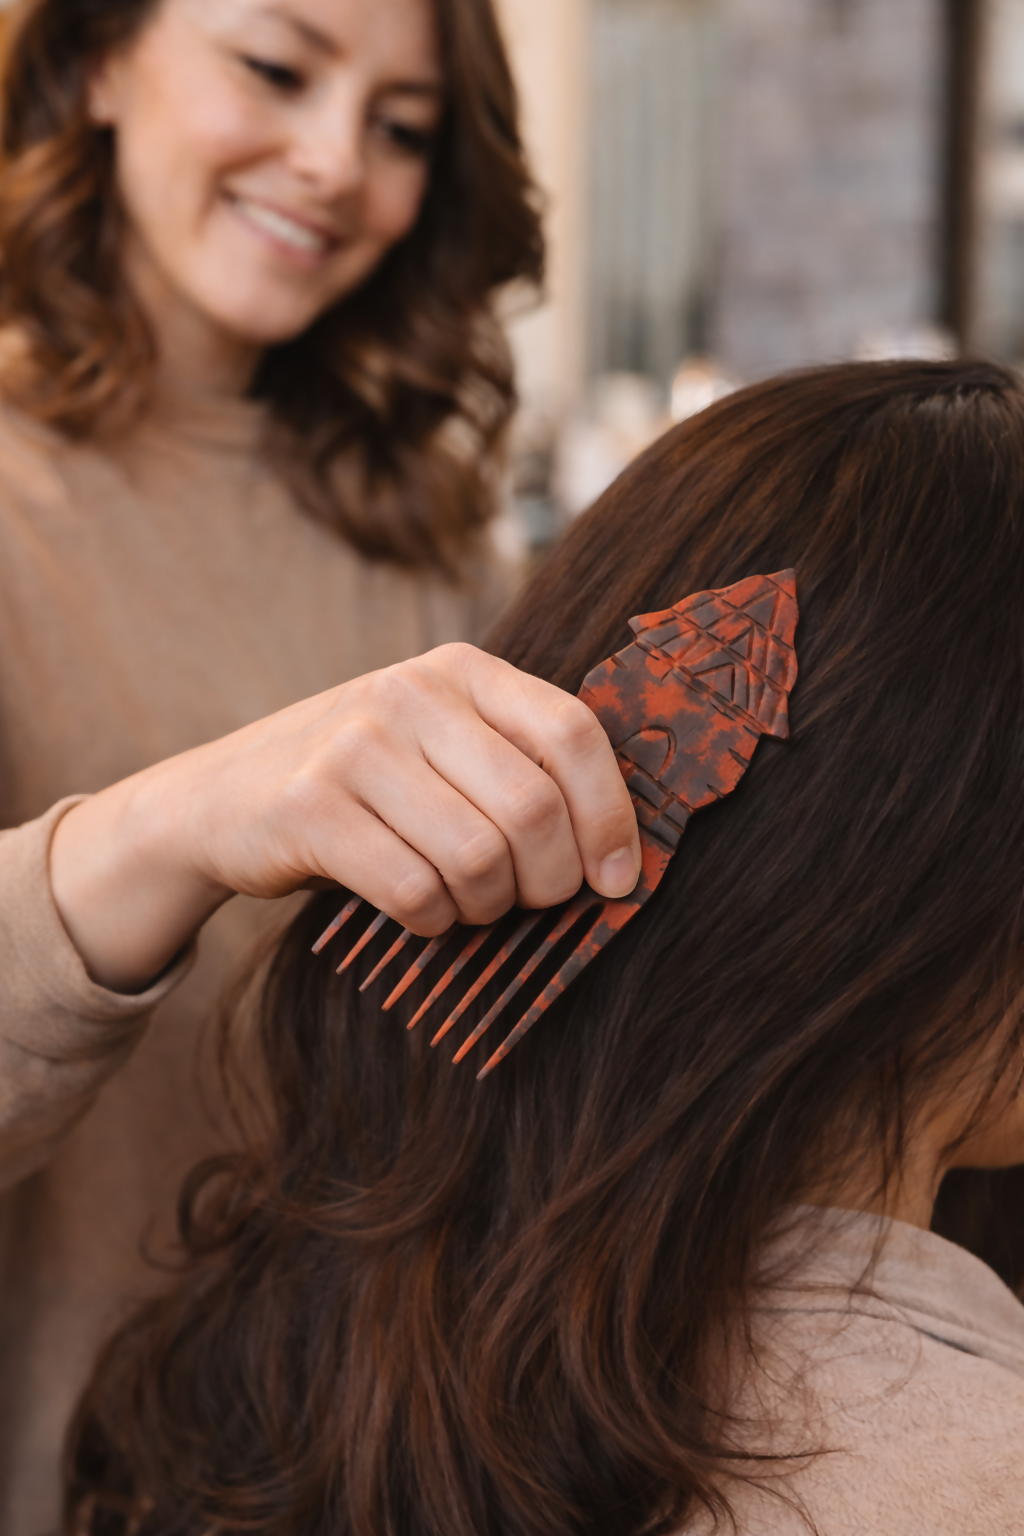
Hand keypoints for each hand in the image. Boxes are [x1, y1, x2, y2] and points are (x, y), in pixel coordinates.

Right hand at [50, 645, 640, 991]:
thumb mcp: (440, 744)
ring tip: (468, 902)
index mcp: (461, 670)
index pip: (573, 733)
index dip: (610, 815)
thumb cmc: (364, 783)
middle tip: (530, 900)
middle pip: (532, 808)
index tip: (617, 877)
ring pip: (478, 859)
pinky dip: (432, 920)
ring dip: (487, 906)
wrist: (222, 797)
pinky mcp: (309, 808)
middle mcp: (410, 693)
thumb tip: (623, 856)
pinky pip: (415, 891)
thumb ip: (517, 768)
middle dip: (549, 880)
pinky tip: (419, 908)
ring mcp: (355, 746)